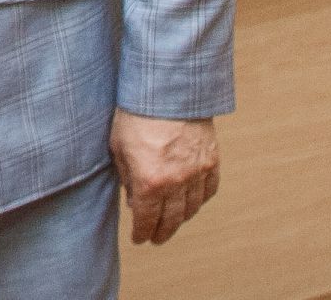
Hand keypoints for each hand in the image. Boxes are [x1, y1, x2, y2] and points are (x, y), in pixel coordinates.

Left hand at [111, 110, 220, 244]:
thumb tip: (133, 200)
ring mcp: (197, 172)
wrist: (167, 90)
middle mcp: (176, 181)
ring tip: (171, 223)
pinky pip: (208, 191)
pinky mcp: (211, 161)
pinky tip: (191, 203)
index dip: (142, 232)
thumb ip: (126, 177)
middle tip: (156, 238)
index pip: (146, 218)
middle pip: (171, 219)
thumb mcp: (118, 147)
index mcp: (149, 180)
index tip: (139, 239)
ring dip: (180, 219)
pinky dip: (199, 201)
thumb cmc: (135, 114)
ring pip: (191, 208)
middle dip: (161, 232)